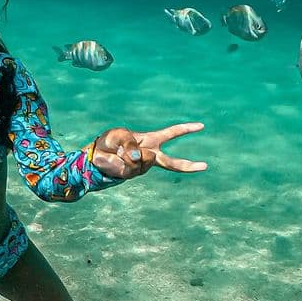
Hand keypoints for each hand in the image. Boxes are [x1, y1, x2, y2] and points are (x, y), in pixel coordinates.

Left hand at [91, 122, 205, 178]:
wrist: (96, 155)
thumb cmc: (110, 141)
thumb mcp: (119, 135)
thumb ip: (130, 144)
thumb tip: (138, 158)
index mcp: (150, 140)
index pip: (171, 133)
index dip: (185, 129)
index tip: (201, 126)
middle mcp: (149, 153)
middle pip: (172, 161)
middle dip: (188, 165)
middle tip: (205, 166)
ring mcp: (142, 165)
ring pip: (146, 159)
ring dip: (132, 152)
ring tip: (121, 151)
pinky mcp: (133, 174)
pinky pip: (134, 165)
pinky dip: (125, 160)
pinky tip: (119, 158)